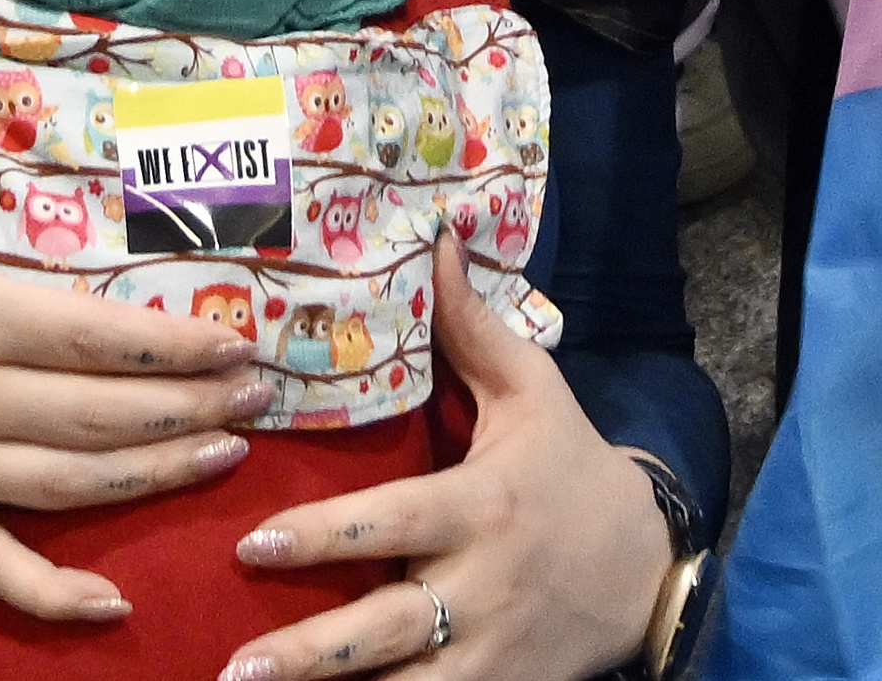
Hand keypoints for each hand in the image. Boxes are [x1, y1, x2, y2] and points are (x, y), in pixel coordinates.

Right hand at [0, 0, 269, 622]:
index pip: (96, 333)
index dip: (176, 346)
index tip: (240, 344)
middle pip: (104, 413)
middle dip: (191, 410)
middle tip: (261, 402)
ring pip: (70, 485)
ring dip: (155, 477)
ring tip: (223, 461)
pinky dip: (55, 595)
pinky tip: (113, 603)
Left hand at [222, 232, 673, 680]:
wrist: (644, 569)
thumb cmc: (570, 467)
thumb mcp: (533, 392)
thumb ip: (473, 328)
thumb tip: (435, 242)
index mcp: (483, 506)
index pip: (395, 523)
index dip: (327, 537)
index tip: (256, 542)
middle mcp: (481, 585)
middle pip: (387, 625)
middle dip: (310, 650)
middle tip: (237, 665)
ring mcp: (488, 652)